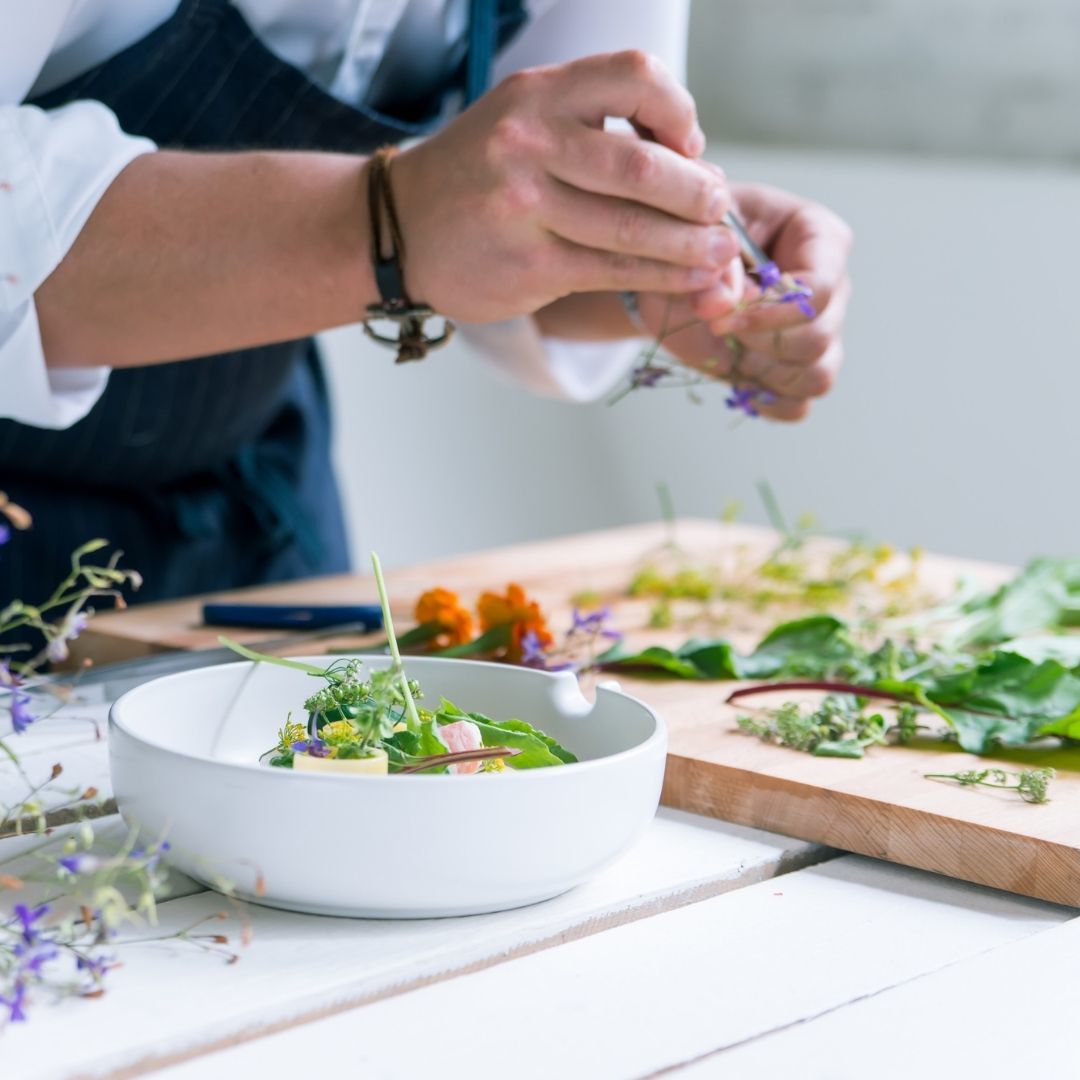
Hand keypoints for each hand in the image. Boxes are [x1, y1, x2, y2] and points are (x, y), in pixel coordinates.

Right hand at [391, 51, 740, 322]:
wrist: (401, 229)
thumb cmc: (479, 175)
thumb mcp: (524, 121)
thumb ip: (594, 129)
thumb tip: (692, 164)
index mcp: (538, 95)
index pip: (634, 77)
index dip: (678, 111)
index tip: (690, 146)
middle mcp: (530, 144)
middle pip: (642, 166)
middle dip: (696, 194)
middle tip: (719, 210)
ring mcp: (526, 208)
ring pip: (633, 228)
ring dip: (691, 245)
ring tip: (721, 254)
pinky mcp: (530, 264)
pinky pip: (613, 271)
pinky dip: (663, 277)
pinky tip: (691, 279)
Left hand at [635, 182, 852, 420]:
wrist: (679, 274)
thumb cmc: (699, 239)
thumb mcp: (698, 233)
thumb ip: (712, 264)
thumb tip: (720, 305)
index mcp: (819, 238)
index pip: (820, 289)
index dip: (773, 312)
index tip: (726, 317)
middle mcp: (830, 289)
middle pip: (819, 337)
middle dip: (760, 342)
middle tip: (718, 327)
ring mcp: (819, 333)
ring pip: (817, 376)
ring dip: (763, 372)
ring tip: (729, 349)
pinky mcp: (794, 371)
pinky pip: (798, 404)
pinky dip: (765, 402)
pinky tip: (738, 378)